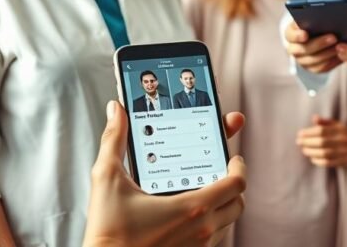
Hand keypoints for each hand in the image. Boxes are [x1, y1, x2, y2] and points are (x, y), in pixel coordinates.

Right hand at [83, 101, 246, 246]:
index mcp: (191, 207)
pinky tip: (189, 215)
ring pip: (227, 222)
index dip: (239, 167)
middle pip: (237, 203)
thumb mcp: (107, 180)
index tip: (233, 158)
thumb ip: (114, 140)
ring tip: (205, 191)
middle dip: (233, 185)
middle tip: (221, 172)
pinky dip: (210, 224)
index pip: (236, 183)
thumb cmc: (107, 232)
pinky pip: (213, 240)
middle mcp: (201, 230)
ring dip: (222, 205)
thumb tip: (116, 112)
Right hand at [285, 21, 340, 72]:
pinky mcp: (311, 68)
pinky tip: (340, 56)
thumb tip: (326, 16)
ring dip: (327, 54)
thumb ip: (315, 17)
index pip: (290, 35)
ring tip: (340, 47)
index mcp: (291, 33)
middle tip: (333, 37)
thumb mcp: (314, 17)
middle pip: (302, 49)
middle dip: (319, 43)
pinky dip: (330, 62)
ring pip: (312, 61)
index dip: (297, 35)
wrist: (319, 34)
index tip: (305, 34)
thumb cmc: (316, 22)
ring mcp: (301, 60)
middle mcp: (293, 48)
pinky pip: (320, 68)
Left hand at [296, 116, 346, 167]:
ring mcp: (344, 152)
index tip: (299, 134)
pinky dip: (318, 161)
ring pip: (324, 153)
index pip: (321, 130)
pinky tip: (312, 158)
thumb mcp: (338, 125)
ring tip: (304, 150)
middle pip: (322, 142)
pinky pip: (329, 163)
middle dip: (308, 142)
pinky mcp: (344, 162)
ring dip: (311, 152)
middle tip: (298, 142)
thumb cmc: (346, 135)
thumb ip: (325, 121)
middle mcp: (343, 140)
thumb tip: (313, 118)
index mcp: (340, 129)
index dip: (309, 133)